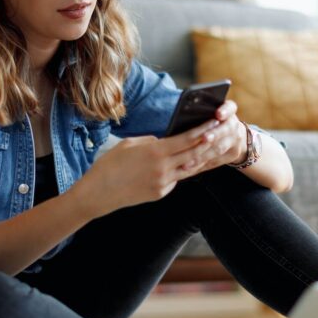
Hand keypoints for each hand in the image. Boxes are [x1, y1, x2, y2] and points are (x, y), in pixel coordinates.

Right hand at [72, 118, 222, 217]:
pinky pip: (175, 179)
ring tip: (209, 148)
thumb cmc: (109, 165)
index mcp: (155, 152)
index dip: (202, 131)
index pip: (187, 139)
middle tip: (219, 134)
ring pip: (188, 168)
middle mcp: (163, 168)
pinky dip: (179, 170)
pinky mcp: (160, 193)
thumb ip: (151, 141)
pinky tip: (184, 164)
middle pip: (193, 154)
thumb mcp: (129, 144)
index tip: (213, 123)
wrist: (98, 194)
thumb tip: (165, 141)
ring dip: (199, 158)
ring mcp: (163, 183)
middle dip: (207, 143)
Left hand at [183, 100, 246, 173]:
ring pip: (219, 149)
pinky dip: (201, 165)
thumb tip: (180, 110)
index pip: (230, 108)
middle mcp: (234, 125)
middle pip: (225, 130)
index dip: (225, 111)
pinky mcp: (231, 155)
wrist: (234, 135)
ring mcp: (235, 141)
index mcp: (230, 110)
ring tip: (188, 161)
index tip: (219, 114)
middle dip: (214, 134)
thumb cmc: (213, 119)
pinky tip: (188, 168)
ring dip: (203, 155)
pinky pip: (215, 161)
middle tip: (204, 137)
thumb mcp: (213, 110)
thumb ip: (202, 110)